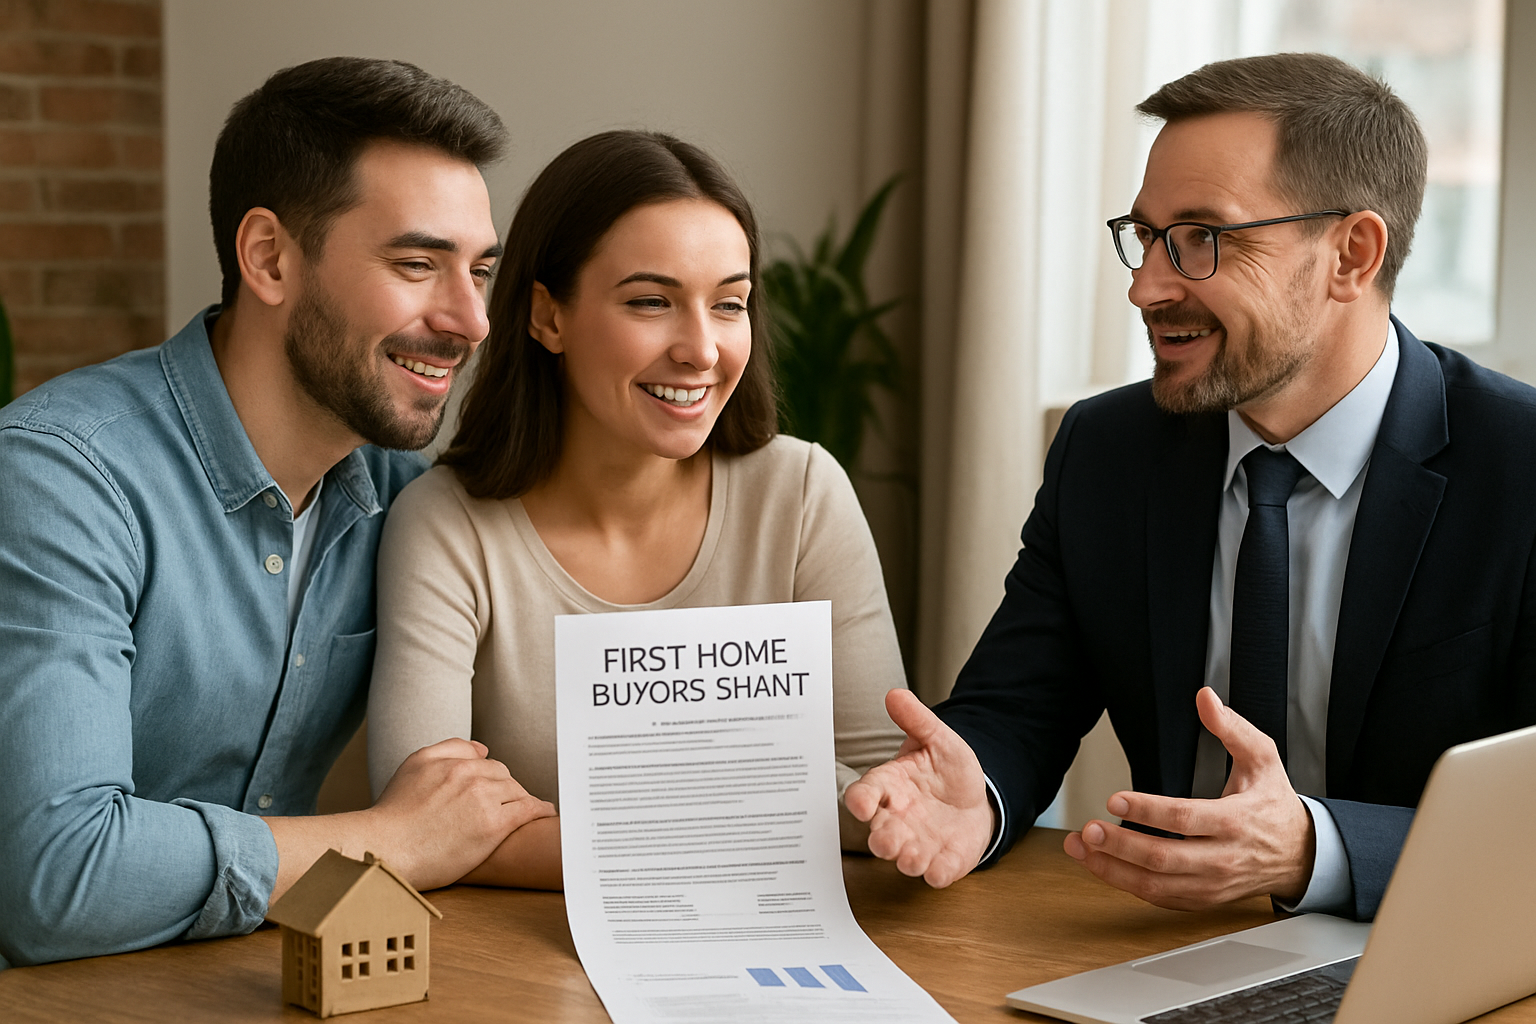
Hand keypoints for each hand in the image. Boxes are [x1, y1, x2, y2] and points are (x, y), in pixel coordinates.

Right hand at [369, 738, 555, 890]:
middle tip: (509, 805)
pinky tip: (546, 814)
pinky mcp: (492, 826)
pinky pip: (527, 811)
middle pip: (504, 776)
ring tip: (529, 811)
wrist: (386, 849)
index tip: (497, 790)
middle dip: (508, 789)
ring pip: (516, 792)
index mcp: (452, 762)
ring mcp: (482, 800)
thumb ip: (448, 749)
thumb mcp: (414, 766)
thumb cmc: (395, 814)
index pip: (487, 763)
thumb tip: (483, 748)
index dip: (492, 778)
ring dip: (523, 801)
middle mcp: (470, 775)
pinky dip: (540, 810)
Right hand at [843, 689, 992, 886]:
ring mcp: (920, 843)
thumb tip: (895, 694)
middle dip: (882, 839)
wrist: (977, 799)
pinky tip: (939, 872)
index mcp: (891, 787)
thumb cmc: (947, 770)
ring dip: (907, 859)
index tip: (861, 806)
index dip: (860, 800)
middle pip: (881, 833)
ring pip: (906, 857)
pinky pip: (937, 872)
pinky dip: (937, 874)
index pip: (865, 794)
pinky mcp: (943, 861)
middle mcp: (899, 819)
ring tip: (912, 858)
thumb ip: (917, 720)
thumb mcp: (937, 739)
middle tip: (884, 841)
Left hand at [1063, 687, 1314, 908]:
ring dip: (1112, 869)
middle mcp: (1223, 858)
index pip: (1185, 819)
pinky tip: (1101, 866)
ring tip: (1080, 849)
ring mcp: (1212, 884)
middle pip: (1164, 858)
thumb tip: (1205, 698)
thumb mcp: (1263, 758)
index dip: (1147, 810)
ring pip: (1156, 885)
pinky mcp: (1203, 899)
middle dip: (1120, 845)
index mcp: (1236, 821)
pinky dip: (1127, 885)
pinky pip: (1160, 898)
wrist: (1301, 855)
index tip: (1114, 799)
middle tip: (1088, 829)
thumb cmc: (1274, 804)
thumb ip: (1233, 728)